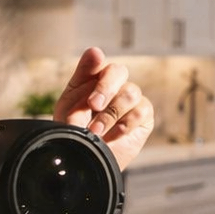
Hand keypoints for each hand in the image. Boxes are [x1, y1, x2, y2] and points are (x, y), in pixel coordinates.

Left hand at [54, 47, 154, 170]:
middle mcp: (114, 84)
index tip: (94, 58)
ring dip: (111, 113)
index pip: (95, 61)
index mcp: (92, 78)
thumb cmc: (77, 131)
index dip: (94, 60)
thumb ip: (80, 85)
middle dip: (105, 88)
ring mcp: (130, 98)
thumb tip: (95, 54)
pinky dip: (125, 124)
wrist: (87, 160)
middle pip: (118, 72)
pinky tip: (113, 135)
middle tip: (93, 105)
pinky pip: (141, 111)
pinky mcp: (144, 114)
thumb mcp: (70, 109)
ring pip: (130, 93)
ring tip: (96, 131)